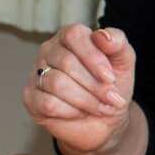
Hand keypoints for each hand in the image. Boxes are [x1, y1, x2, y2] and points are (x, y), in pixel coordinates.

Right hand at [22, 24, 135, 154]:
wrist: (105, 120)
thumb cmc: (111, 86)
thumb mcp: (124, 62)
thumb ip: (118, 42)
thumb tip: (102, 35)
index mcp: (70, 36)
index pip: (74, 35)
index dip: (93, 57)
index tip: (110, 77)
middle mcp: (49, 51)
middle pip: (67, 63)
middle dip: (95, 85)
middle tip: (111, 98)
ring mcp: (36, 74)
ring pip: (57, 84)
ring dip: (86, 100)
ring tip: (101, 107)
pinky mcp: (31, 97)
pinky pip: (48, 103)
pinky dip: (71, 111)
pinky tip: (80, 112)